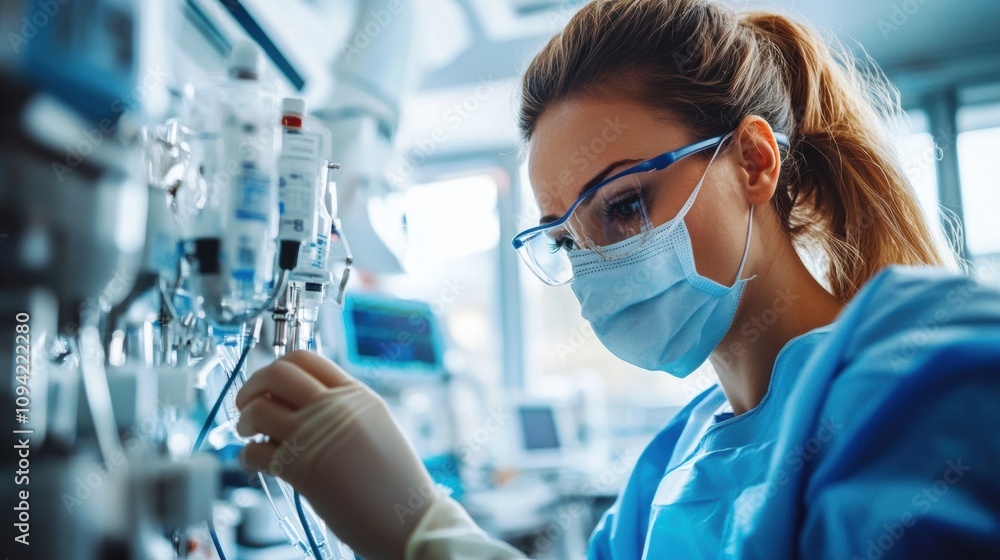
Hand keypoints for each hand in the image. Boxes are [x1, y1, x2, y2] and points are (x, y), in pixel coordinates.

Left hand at [235, 350, 436, 559]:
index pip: (305, 358)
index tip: (269, 384)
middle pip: (276, 373)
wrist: (409, 520)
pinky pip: (255, 451)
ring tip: (249, 433)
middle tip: (248, 403)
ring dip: (244, 420)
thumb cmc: (396, 481)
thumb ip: (345, 409)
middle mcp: (335, 407)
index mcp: (356, 394)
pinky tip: (257, 461)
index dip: (277, 367)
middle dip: (252, 386)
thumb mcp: (377, 426)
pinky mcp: (300, 468)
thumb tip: (304, 403)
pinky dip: (247, 455)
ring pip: (258, 409)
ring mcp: (315, 435)